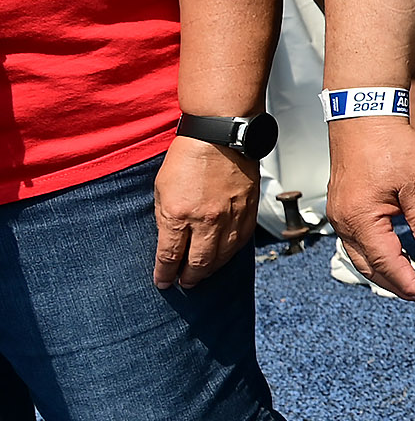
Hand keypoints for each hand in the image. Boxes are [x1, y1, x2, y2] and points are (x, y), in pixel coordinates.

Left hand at [152, 137, 259, 288]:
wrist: (220, 137)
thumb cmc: (188, 158)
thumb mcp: (161, 189)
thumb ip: (165, 217)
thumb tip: (170, 241)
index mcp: (177, 215)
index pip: (169, 256)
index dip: (164, 273)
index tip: (162, 281)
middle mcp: (205, 221)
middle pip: (197, 263)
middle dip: (188, 277)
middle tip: (183, 283)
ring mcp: (229, 219)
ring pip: (221, 258)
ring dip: (209, 270)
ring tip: (202, 274)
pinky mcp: (247, 213)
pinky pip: (239, 243)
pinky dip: (229, 255)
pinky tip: (222, 257)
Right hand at [326, 117, 414, 303]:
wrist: (364, 115)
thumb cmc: (389, 144)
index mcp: (361, 219)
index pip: (387, 264)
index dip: (409, 284)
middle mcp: (345, 222)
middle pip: (371, 268)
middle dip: (399, 285)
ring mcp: (342, 215)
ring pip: (362, 257)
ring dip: (389, 272)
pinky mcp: (345, 207)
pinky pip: (359, 242)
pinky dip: (379, 255)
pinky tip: (399, 255)